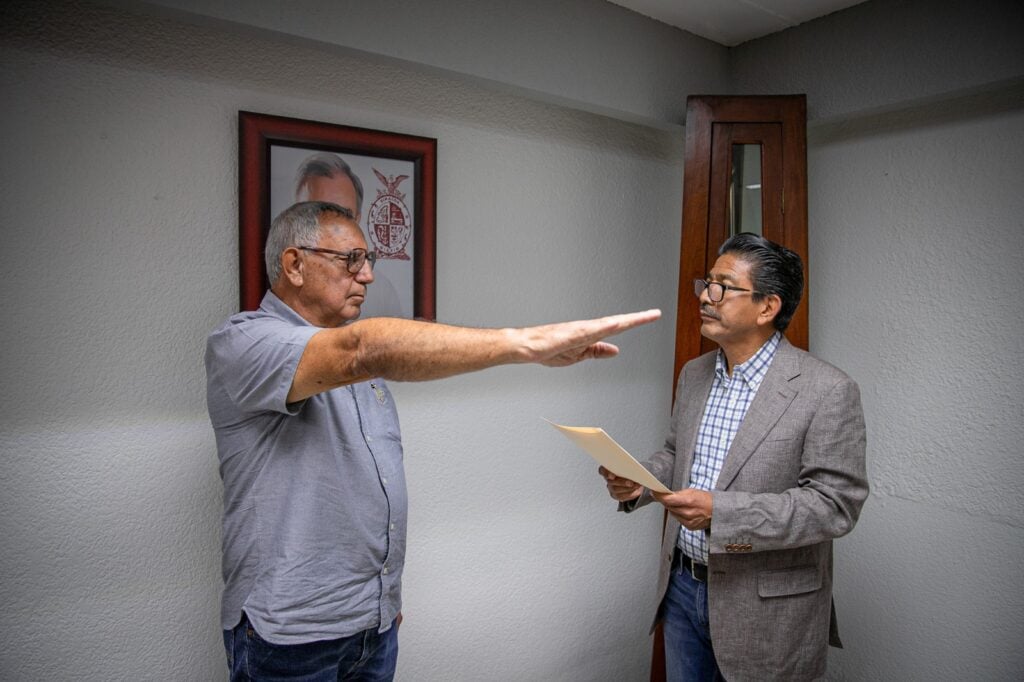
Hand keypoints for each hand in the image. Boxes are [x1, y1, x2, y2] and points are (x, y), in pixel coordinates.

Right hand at [519, 309, 660, 366]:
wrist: (527, 346)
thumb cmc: (547, 348)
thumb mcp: (578, 355)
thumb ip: (596, 352)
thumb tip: (615, 351)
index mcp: (591, 334)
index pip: (618, 327)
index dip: (635, 322)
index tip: (651, 317)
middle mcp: (588, 328)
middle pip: (618, 322)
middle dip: (637, 319)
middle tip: (655, 314)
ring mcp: (580, 329)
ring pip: (607, 324)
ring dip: (625, 321)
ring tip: (643, 317)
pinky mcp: (570, 334)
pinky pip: (590, 330)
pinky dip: (604, 327)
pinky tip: (615, 324)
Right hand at [598, 466, 642, 501]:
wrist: (633, 479)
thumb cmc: (630, 470)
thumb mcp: (629, 466)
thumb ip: (628, 467)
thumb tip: (634, 470)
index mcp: (608, 469)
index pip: (602, 470)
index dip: (606, 473)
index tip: (612, 476)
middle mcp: (608, 479)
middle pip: (611, 482)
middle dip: (622, 482)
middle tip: (631, 482)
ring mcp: (611, 488)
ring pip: (616, 490)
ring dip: (627, 488)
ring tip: (636, 486)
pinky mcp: (616, 495)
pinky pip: (621, 496)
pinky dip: (629, 494)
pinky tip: (636, 491)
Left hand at [652, 488, 711, 530]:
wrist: (718, 511)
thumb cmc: (706, 499)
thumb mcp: (692, 491)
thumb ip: (678, 494)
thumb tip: (665, 494)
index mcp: (689, 501)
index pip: (668, 500)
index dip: (659, 496)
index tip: (654, 492)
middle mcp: (688, 512)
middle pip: (668, 506)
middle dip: (665, 501)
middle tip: (662, 495)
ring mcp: (688, 521)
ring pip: (672, 513)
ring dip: (671, 508)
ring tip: (677, 503)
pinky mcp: (689, 527)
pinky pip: (678, 519)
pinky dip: (678, 514)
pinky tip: (683, 510)